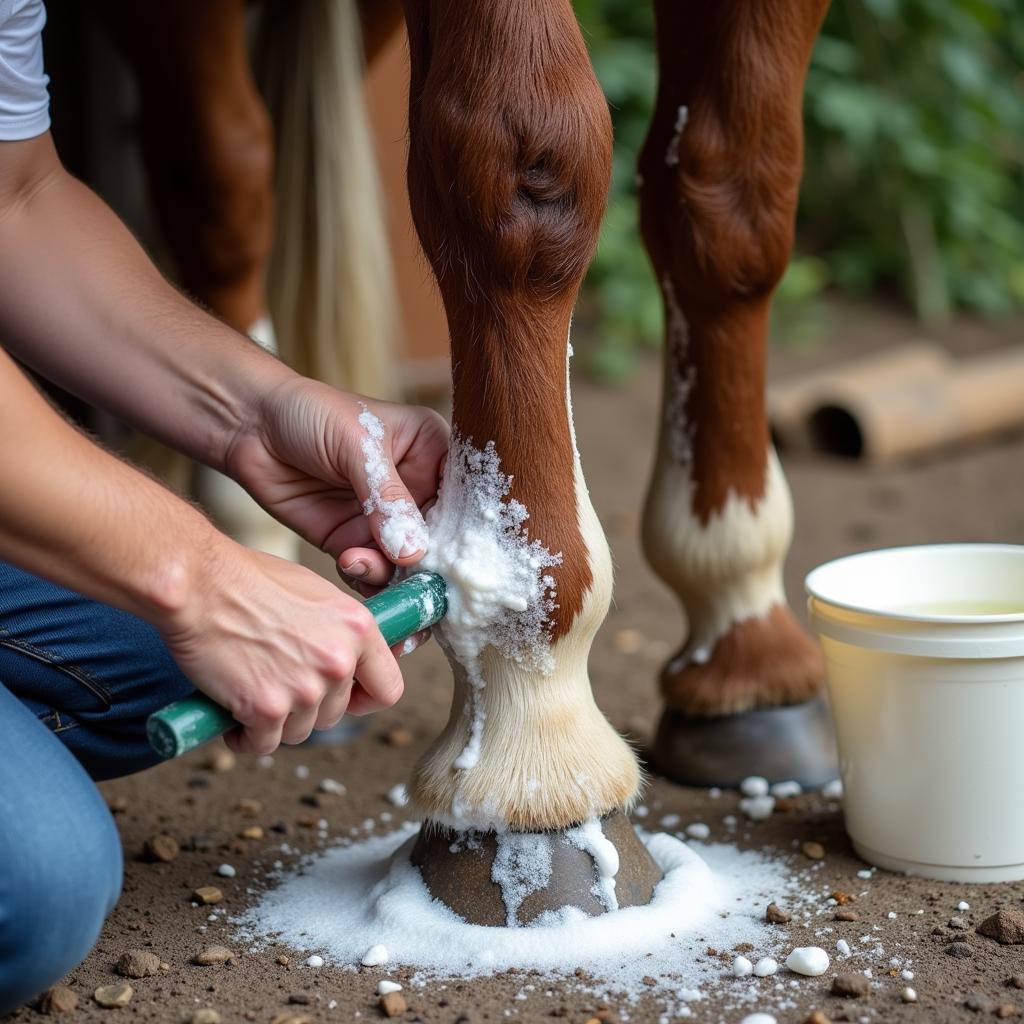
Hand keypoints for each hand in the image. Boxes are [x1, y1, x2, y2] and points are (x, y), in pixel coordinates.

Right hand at [162, 540, 404, 753]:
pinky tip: (232, 713)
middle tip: (275, 683)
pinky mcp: (267, 708)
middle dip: (307, 707)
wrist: (198, 583)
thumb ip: (339, 631)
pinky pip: (263, 743)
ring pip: (300, 731)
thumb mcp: (315, 594)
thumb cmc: (246, 580)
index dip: (365, 699)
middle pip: (335, 714)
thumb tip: (348, 661)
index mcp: (358, 628)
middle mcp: (339, 660)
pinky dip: (245, 736)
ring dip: (276, 721)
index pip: (388, 688)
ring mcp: (305, 687)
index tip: (347, 699)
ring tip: (250, 690)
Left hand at [225, 376, 448, 590]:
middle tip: (416, 583)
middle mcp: (413, 488)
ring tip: (361, 561)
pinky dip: (365, 578)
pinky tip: (349, 562)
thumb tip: (414, 552)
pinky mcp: (351, 540)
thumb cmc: (309, 413)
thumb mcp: (357, 446)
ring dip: (391, 574)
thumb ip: (387, 498)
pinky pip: (370, 571)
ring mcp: (382, 519)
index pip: (462, 499)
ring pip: (405, 563)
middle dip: (427, 565)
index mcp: (431, 452)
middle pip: (438, 539)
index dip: (461, 531)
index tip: (454, 558)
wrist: (249, 425)